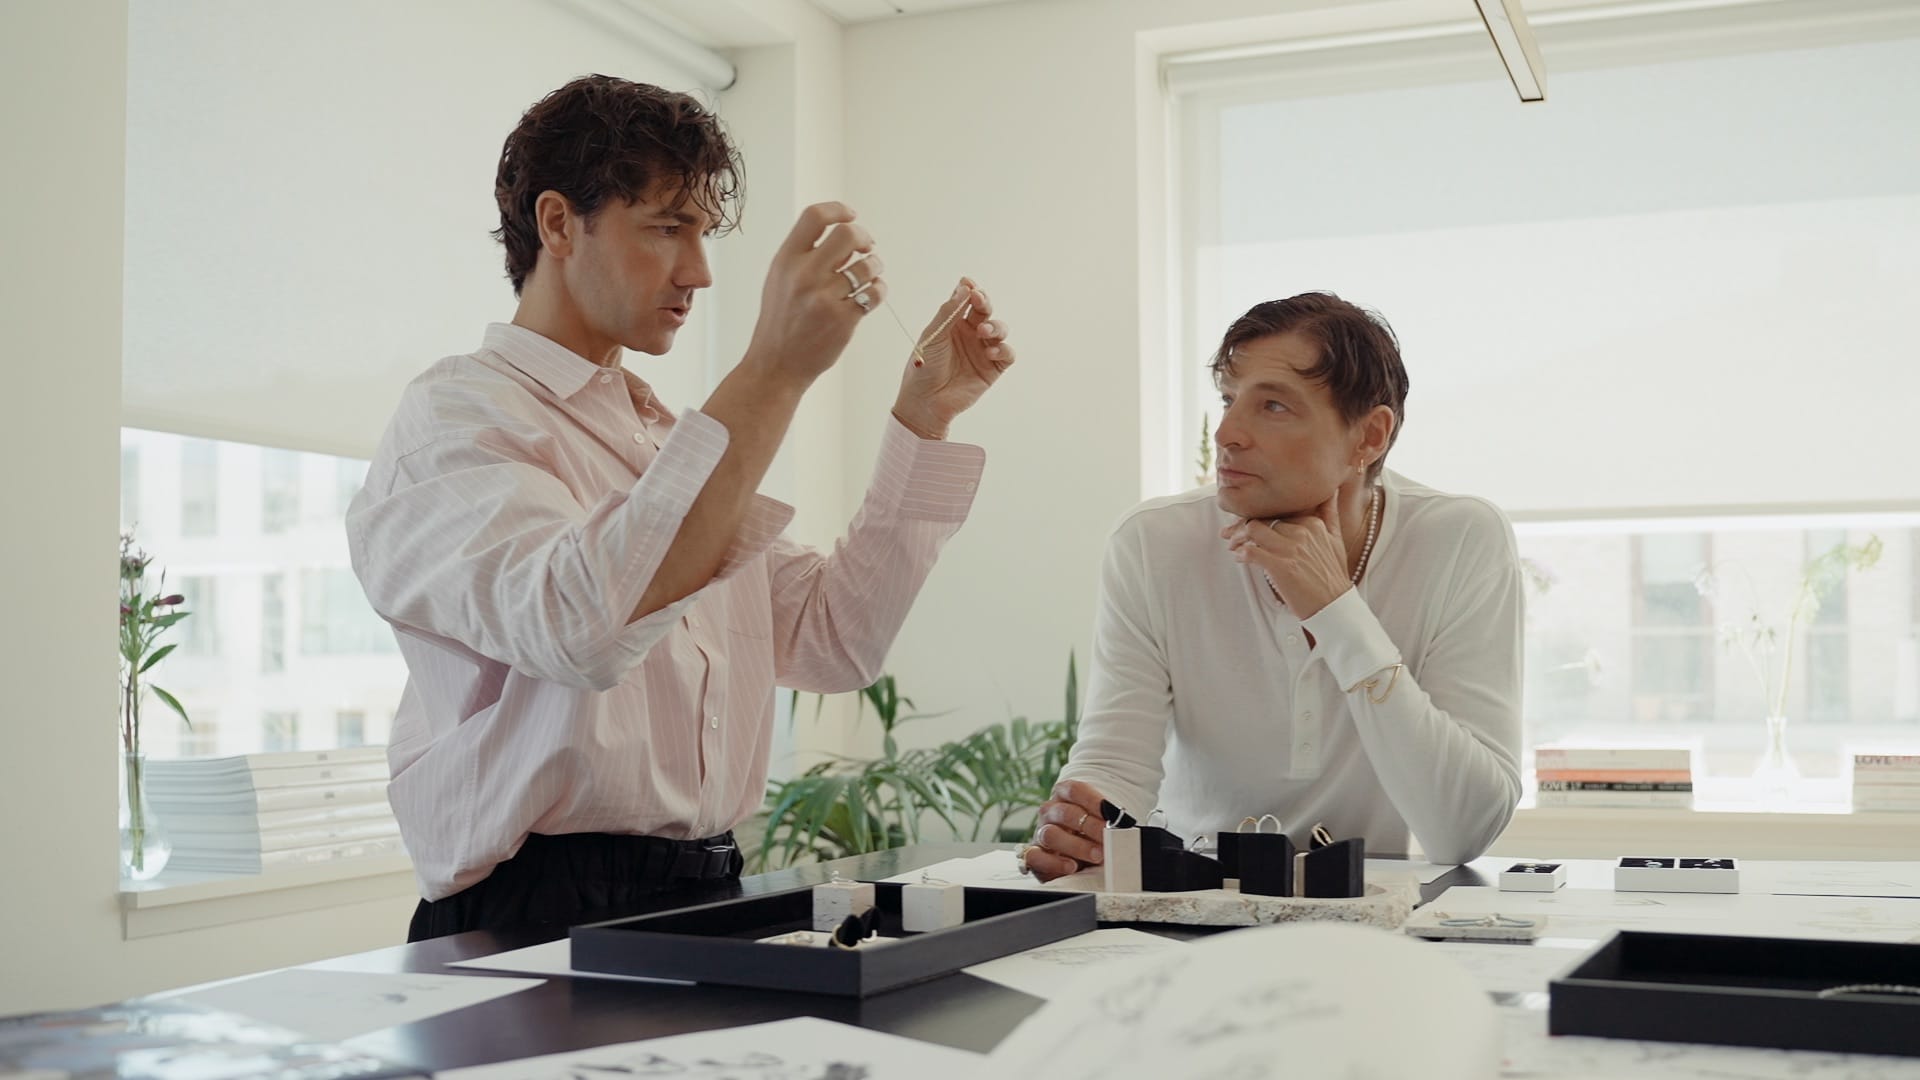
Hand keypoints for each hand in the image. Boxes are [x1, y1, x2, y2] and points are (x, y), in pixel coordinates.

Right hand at [743, 203, 886, 387]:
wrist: (775, 365)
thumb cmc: (780, 321)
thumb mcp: (779, 280)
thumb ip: (804, 255)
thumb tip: (843, 232)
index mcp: (786, 260)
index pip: (814, 217)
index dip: (838, 210)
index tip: (851, 215)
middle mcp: (804, 275)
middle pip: (848, 234)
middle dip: (864, 237)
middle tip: (866, 248)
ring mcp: (825, 298)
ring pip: (868, 264)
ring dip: (876, 265)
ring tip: (870, 274)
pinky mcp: (843, 320)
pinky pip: (875, 292)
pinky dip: (879, 289)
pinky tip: (871, 293)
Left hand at [891, 278, 1014, 439]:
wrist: (925, 401)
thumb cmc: (923, 368)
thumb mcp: (933, 335)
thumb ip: (948, 312)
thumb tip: (964, 286)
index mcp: (953, 323)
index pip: (966, 300)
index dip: (970, 290)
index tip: (969, 284)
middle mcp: (970, 334)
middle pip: (985, 310)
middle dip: (984, 302)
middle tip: (979, 299)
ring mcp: (982, 350)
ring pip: (1000, 329)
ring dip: (995, 326)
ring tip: (983, 331)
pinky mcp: (992, 369)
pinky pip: (1007, 353)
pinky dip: (1002, 349)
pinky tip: (989, 352)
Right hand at [1021, 779, 1107, 882]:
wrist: (1077, 855)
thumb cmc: (1090, 834)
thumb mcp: (1099, 823)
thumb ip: (1106, 821)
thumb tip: (1123, 825)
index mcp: (1063, 796)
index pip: (1074, 790)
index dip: (1092, 800)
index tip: (1111, 813)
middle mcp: (1049, 812)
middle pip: (1065, 813)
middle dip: (1090, 826)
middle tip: (1107, 837)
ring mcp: (1040, 832)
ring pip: (1050, 834)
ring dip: (1076, 846)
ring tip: (1097, 855)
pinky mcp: (1034, 855)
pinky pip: (1035, 856)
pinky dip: (1054, 862)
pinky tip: (1071, 866)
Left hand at [1222, 494, 1350, 618]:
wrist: (1335, 606)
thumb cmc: (1332, 575)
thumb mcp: (1335, 539)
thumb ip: (1329, 513)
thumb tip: (1331, 490)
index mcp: (1313, 522)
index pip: (1277, 510)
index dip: (1258, 516)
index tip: (1245, 524)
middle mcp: (1302, 531)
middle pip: (1262, 519)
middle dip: (1243, 527)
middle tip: (1230, 535)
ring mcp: (1291, 549)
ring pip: (1253, 530)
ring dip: (1239, 539)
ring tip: (1234, 547)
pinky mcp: (1281, 567)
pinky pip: (1251, 552)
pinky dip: (1242, 555)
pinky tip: (1240, 559)